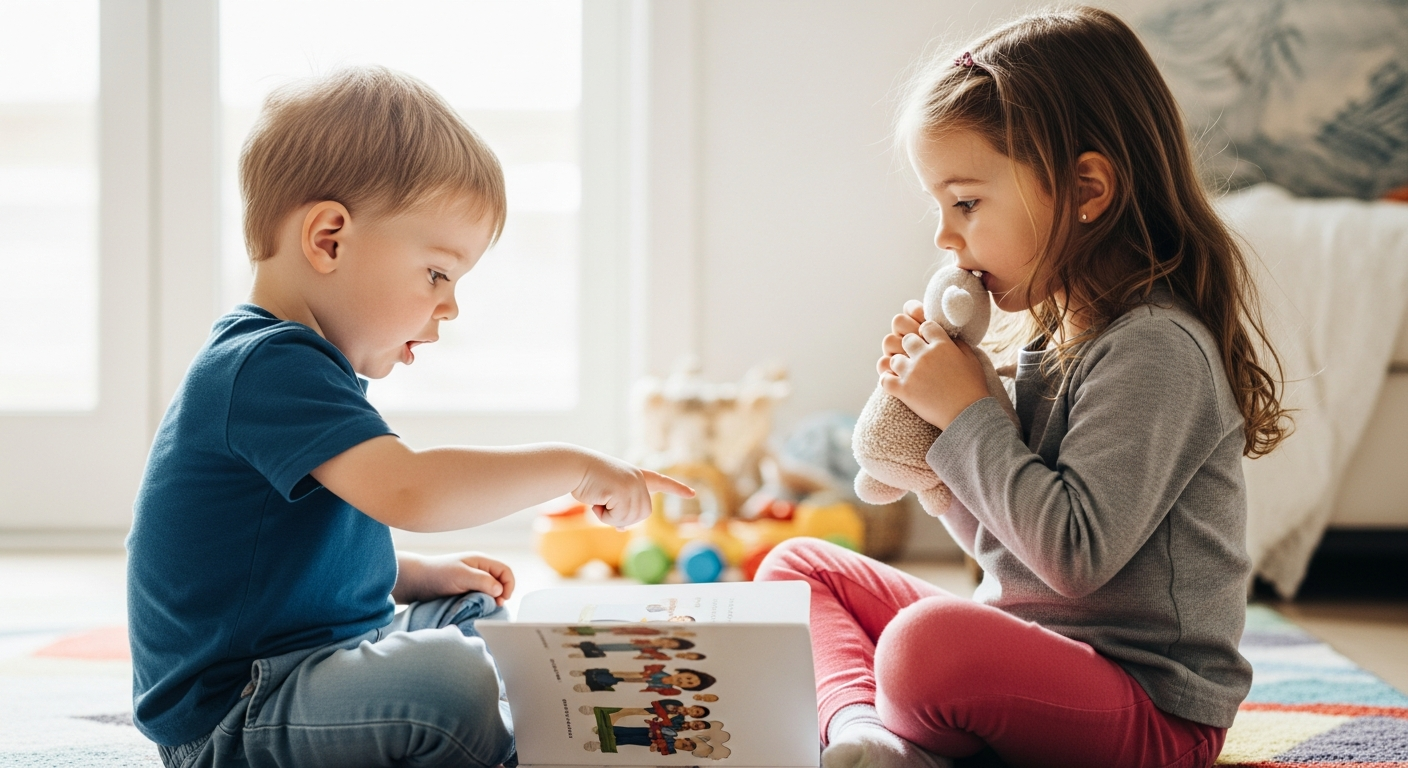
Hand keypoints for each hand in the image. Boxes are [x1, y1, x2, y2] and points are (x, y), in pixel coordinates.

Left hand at [393, 551, 515, 604]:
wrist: (415, 582)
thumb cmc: (437, 574)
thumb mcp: (461, 576)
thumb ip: (482, 581)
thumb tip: (500, 590)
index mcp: (481, 561)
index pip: (506, 572)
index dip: (508, 586)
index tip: (501, 600)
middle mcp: (479, 570)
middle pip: (501, 582)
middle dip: (501, 595)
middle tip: (493, 607)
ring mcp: (472, 581)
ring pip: (491, 592)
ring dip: (490, 601)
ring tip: (483, 609)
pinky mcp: (465, 591)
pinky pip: (480, 598)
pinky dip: (481, 604)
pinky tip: (475, 609)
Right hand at [574, 452, 693, 528]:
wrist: (574, 467)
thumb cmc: (587, 480)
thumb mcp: (607, 496)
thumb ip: (619, 508)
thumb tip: (623, 528)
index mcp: (638, 476)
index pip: (661, 482)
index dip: (677, 488)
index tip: (692, 494)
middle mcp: (639, 479)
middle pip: (641, 514)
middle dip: (620, 515)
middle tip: (604, 501)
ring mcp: (633, 485)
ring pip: (629, 518)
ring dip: (610, 515)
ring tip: (599, 497)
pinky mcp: (624, 490)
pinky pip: (617, 517)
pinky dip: (603, 514)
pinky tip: (596, 498)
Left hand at [878, 303, 989, 429]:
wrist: (968, 414)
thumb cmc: (973, 387)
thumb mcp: (972, 360)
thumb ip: (958, 344)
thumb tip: (948, 336)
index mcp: (942, 345)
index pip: (925, 326)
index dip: (925, 333)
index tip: (927, 341)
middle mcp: (925, 355)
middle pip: (907, 339)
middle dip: (911, 347)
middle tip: (916, 357)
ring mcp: (912, 372)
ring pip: (893, 359)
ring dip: (899, 365)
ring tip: (907, 372)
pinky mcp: (904, 390)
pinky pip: (884, 379)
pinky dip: (887, 380)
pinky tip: (894, 383)